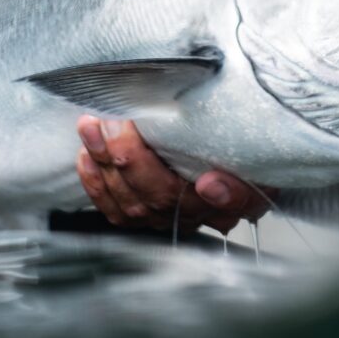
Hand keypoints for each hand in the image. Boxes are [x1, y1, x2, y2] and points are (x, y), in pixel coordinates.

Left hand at [75, 116, 270, 233]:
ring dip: (105, 163)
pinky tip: (88, 157)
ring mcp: (171, 217)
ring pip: (134, 204)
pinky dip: (96, 183)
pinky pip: (116, 210)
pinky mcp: (145, 215)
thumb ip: (243, 147)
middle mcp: (203, 212)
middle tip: (115, 121)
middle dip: (132, 157)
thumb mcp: (250, 135)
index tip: (209, 181)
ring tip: (91, 127)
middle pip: (166, 196)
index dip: (224, 194)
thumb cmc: (234, 140)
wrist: (221, 150)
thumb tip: (214, 175)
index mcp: (240, 194)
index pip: (239, 202)